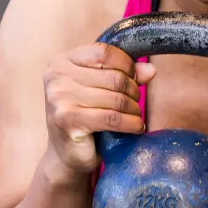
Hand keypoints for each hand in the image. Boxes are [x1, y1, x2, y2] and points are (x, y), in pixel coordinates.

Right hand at [42, 43, 154, 177]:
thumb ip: (123, 74)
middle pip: (113, 77)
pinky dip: (130, 123)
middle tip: (136, 101)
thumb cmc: (83, 116)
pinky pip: (112, 118)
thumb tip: (150, 70)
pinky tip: (136, 126)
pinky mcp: (68, 121)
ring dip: (133, 108)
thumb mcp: (99, 89)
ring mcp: (60, 99)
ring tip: (135, 115)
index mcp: (62, 62)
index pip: (103, 52)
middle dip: (132, 90)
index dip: (126, 64)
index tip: (134, 76)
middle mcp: (56, 76)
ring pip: (115, 99)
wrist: (65, 154)